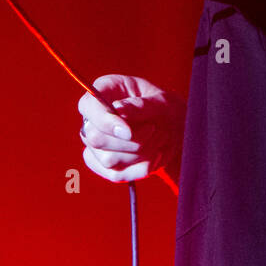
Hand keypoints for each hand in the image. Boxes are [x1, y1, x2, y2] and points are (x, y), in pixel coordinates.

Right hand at [77, 74, 183, 193]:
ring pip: (108, 159)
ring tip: (159, 138)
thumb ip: (141, 105)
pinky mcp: (104, 164)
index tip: (128, 132)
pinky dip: (140, 168)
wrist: (177, 131)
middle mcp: (94, 117)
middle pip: (95, 138)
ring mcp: (96, 143)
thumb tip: (119, 110)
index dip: (104, 121)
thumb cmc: (167, 109)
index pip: (88, 106)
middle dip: (131, 141)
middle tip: (154, 129)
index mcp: (105, 90)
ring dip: (140, 153)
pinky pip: (116, 175)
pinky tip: (154, 155)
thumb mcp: (162, 102)